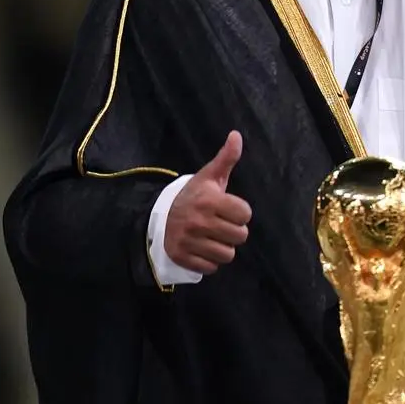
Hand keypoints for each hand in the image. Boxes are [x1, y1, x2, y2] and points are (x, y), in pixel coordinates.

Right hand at [165, 131, 252, 274]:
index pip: (245, 214)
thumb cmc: (193, 196)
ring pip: (227, 255)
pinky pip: (211, 268)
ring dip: (223, 248)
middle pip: (240, 236)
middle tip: (221, 225)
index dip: (240, 212)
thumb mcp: (209, 177)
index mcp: (208, 200)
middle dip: (233, 231)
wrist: (159, 216)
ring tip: (212, 237)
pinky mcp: (182, 257)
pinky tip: (202, 248)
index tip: (229, 209)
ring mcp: (188, 241)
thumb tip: (236, 135)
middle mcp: (198, 221)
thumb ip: (226, 158)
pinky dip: (209, 261)